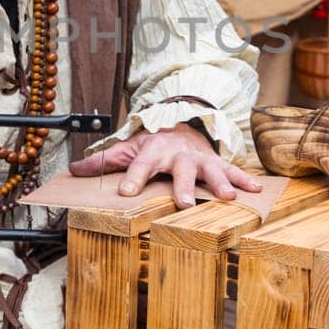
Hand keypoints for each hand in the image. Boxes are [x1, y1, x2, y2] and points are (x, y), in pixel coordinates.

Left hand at [69, 122, 261, 208]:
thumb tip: (72, 170)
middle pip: (181, 169)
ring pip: (210, 169)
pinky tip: (255, 191)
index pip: (141, 164)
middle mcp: (178, 154)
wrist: (182, 124)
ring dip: (219, 183)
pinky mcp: (217, 162)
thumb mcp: (127, 149)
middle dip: (183, 185)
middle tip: (183, 203)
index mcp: (154, 150)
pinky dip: (244, 180)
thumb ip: (104, 161)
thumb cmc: (152, 143)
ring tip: (227, 197)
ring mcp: (200, 158)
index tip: (125, 193)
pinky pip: (232, 170)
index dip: (133, 177)